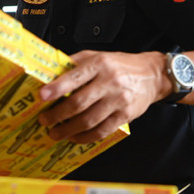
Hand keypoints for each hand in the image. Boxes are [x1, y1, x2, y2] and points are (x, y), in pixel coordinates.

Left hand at [38, 50, 165, 143]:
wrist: (152, 75)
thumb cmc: (120, 65)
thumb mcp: (98, 55)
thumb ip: (76, 64)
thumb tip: (50, 74)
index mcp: (99, 64)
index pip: (75, 77)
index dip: (56, 88)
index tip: (42, 96)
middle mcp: (110, 82)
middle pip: (79, 103)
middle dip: (57, 115)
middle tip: (45, 120)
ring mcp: (119, 100)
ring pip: (89, 120)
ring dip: (69, 130)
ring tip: (57, 133)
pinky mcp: (125, 115)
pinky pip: (102, 131)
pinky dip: (86, 137)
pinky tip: (75, 137)